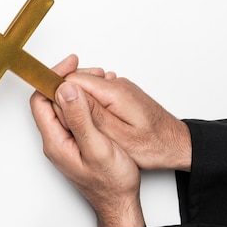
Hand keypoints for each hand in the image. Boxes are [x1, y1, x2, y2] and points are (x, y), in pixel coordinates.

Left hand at [30, 80, 144, 226]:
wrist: (120, 203)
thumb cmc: (112, 182)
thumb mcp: (98, 148)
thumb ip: (81, 119)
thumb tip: (66, 90)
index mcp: (55, 141)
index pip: (41, 99)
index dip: (53, 78)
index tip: (71, 65)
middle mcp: (55, 140)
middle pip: (50, 100)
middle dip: (68, 80)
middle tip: (90, 72)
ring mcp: (63, 141)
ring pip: (62, 106)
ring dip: (77, 90)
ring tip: (98, 82)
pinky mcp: (73, 142)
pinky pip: (72, 115)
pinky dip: (83, 102)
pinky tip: (99, 98)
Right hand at [61, 73, 191, 170]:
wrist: (178, 145)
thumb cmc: (153, 146)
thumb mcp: (118, 136)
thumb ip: (90, 113)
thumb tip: (66, 92)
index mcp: (113, 93)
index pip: (72, 80)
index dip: (55, 91)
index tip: (48, 106)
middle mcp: (116, 84)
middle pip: (76, 80)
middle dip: (63, 97)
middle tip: (63, 123)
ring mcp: (119, 88)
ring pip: (85, 87)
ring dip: (75, 102)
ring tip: (77, 125)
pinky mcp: (121, 94)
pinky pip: (95, 92)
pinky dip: (88, 104)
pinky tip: (92, 122)